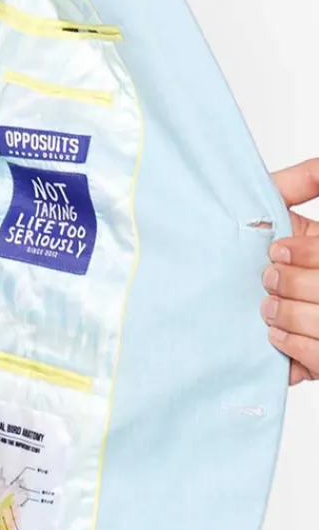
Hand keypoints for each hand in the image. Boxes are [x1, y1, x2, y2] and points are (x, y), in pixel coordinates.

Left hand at [263, 158, 318, 385]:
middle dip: (296, 285)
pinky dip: (296, 347)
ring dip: (293, 317)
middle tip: (267, 279)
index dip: (308, 252)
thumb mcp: (280, 207)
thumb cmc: (262, 245)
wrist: (222, 287)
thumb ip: (302, 181)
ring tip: (267, 308)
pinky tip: (274, 335)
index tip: (276, 249)